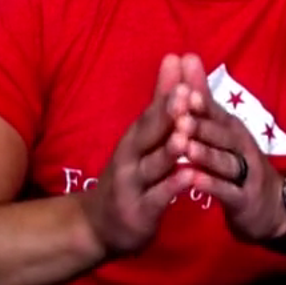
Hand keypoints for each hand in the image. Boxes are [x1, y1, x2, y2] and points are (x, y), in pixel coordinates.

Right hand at [79, 54, 195, 256]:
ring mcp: (133, 186)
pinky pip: (157, 198)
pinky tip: (188, 176)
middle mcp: (130, 158)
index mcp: (134, 138)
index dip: (166, 90)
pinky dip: (171, 187)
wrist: (96, 225)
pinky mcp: (140, 212)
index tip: (180, 65)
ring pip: (153, 165)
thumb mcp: (142, 138)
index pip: (151, 110)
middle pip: (148, 133)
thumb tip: (174, 59)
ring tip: (185, 134)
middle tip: (184, 92)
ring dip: (169, 150)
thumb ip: (160, 102)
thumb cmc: (128, 175)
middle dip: (166, 113)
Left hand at [172, 54, 285, 243]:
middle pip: (221, 133)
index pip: (215, 110)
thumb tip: (188, 56)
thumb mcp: (222, 129)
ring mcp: (245, 173)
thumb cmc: (238, 162)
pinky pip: (228, 190)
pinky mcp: (244, 199)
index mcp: (231, 127)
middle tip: (179, 117)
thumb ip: (203, 97)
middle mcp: (240, 145)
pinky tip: (193, 181)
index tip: (180, 89)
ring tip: (185, 147)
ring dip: (205, 153)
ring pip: (225, 161)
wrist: (270, 206)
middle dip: (200, 124)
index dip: (199, 101)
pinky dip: (212, 185)